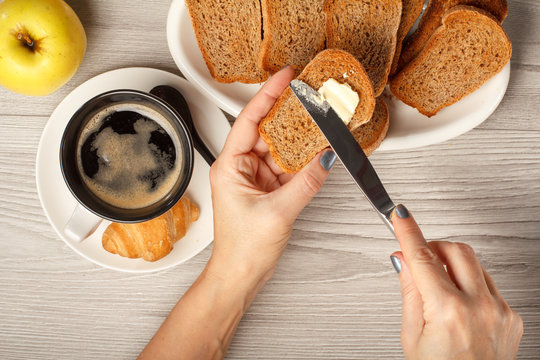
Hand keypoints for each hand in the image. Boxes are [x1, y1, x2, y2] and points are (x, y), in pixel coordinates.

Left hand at [208, 66, 335, 284]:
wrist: (240, 276)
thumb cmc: (242, 249)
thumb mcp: (278, 212)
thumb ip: (306, 183)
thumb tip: (326, 160)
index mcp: (229, 166)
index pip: (248, 120)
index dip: (268, 95)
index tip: (285, 77)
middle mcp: (240, 168)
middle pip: (267, 131)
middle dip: (289, 114)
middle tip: (309, 95)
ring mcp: (255, 178)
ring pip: (280, 149)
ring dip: (300, 138)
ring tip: (320, 120)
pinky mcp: (267, 190)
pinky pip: (287, 167)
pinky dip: (303, 161)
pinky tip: (318, 151)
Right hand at [390, 205, 522, 359]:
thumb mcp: (412, 337)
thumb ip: (410, 292)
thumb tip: (403, 261)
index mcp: (448, 311)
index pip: (423, 258)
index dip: (408, 231)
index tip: (400, 215)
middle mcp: (480, 307)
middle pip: (456, 250)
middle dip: (435, 245)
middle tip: (420, 256)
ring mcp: (500, 311)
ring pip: (475, 264)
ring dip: (452, 266)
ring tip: (439, 288)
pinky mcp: (512, 316)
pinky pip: (489, 283)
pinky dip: (470, 283)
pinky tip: (459, 303)